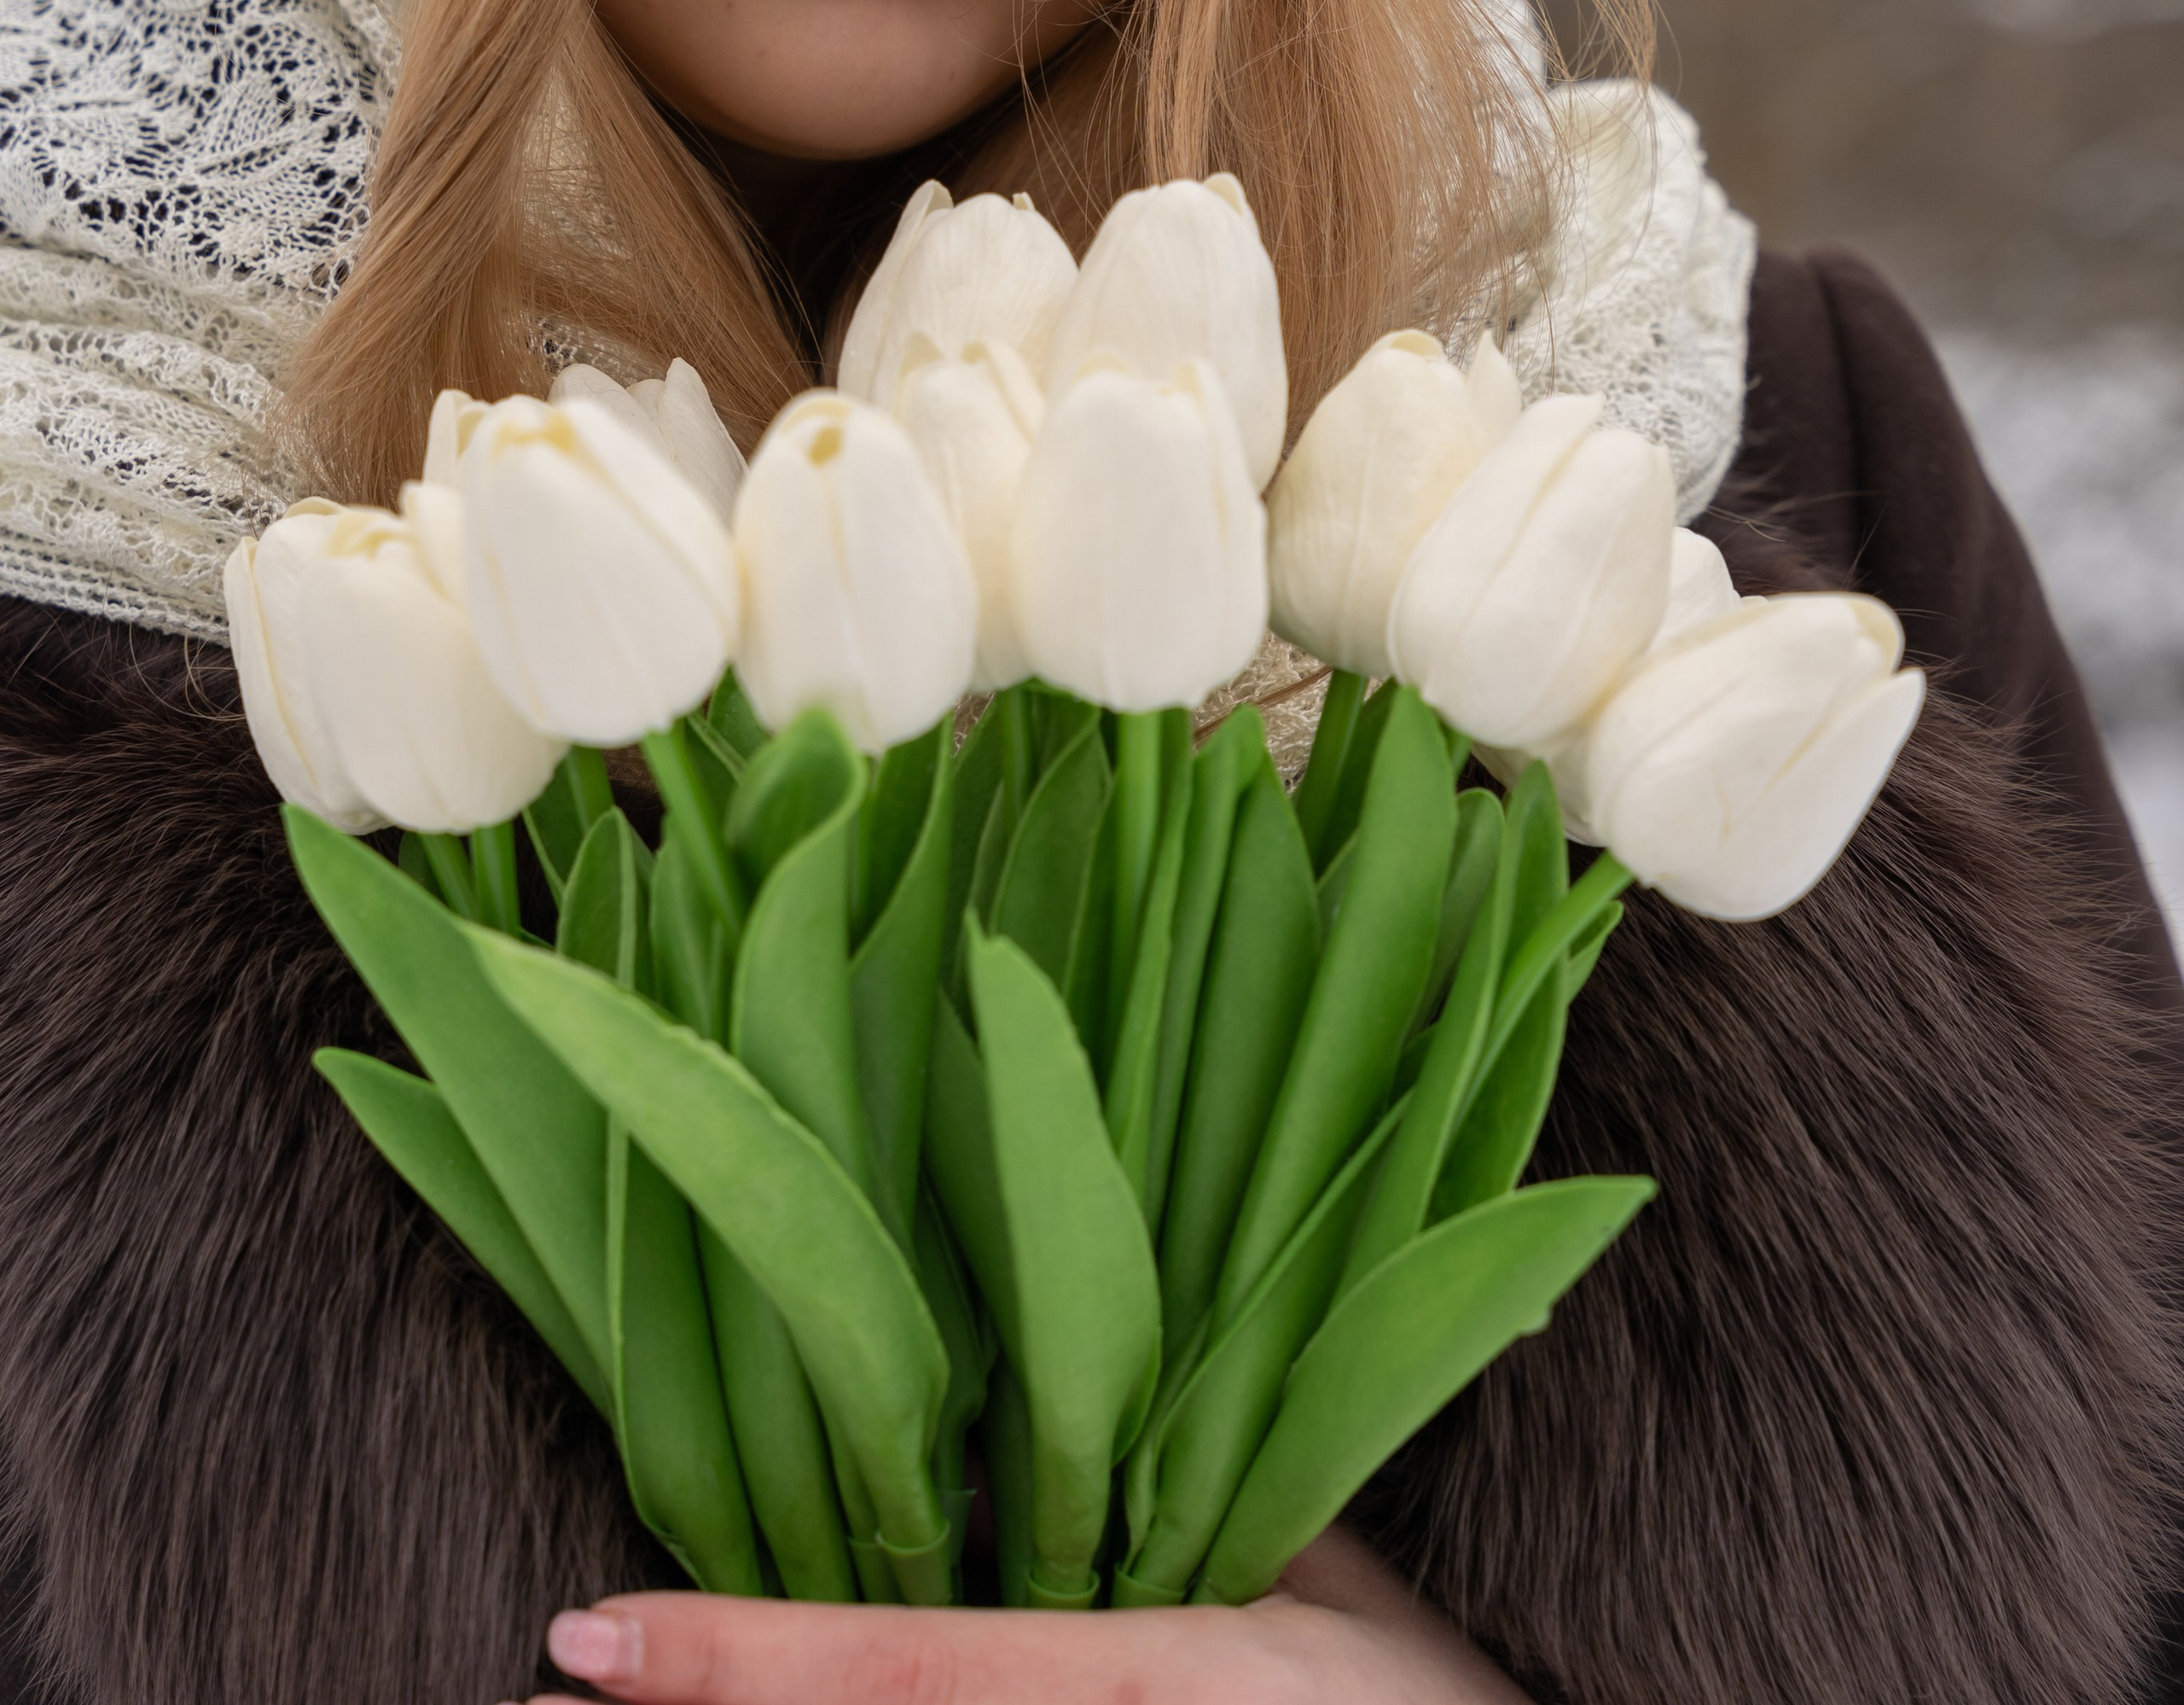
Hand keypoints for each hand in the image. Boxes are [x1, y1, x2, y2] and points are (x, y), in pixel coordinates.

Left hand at [509, 1525, 1525, 1701]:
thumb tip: (1098, 1391)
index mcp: (1145, 1683)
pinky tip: (744, 1695)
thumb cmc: (1437, 1703)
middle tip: (566, 1668)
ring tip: (629, 1686)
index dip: (742, 1662)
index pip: (907, 1670)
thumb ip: (1206, 1493)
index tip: (587, 1636)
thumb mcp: (1327, 1585)